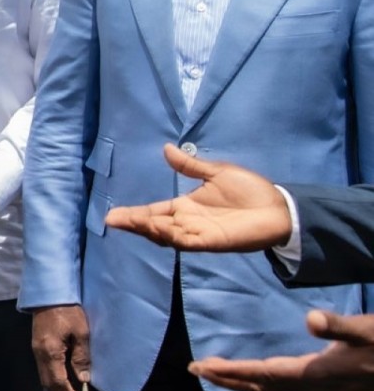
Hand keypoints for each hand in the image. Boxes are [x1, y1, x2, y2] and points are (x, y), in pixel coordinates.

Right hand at [31, 305, 89, 390]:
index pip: (58, 381)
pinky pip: (43, 367)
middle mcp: (39, 353)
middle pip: (47, 382)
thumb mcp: (81, 332)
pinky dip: (52, 376)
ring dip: (56, 386)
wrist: (49, 294)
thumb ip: (81, 357)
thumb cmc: (68, 311)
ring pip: (43, 376)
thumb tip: (83, 379)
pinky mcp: (36, 345)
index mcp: (51, 351)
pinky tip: (63, 376)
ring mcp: (36, 349)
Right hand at [104, 144, 291, 251]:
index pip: (154, 211)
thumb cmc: (250, 190)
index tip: (113, 215)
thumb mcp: (216, 172)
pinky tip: (156, 226)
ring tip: (129, 221)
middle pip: (154, 225)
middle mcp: (187, 222)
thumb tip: (166, 149)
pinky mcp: (211, 241)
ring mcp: (198, 234)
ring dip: (147, 228)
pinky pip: (185, 241)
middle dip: (134, 223)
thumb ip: (190, 166)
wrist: (279, 207)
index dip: (134, 214)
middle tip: (113, 219)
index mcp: (186, 206)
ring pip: (165, 235)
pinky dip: (170, 235)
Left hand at [190, 309, 373, 390]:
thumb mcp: (368, 329)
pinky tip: (261, 380)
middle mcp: (317, 386)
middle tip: (196, 370)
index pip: (264, 374)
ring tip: (218, 374)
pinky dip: (266, 385)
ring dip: (244, 383)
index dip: (232, 371)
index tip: (201, 367)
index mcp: (318, 372)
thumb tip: (312, 319)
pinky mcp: (332, 388)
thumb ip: (340, 325)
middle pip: (263, 386)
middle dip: (229, 379)